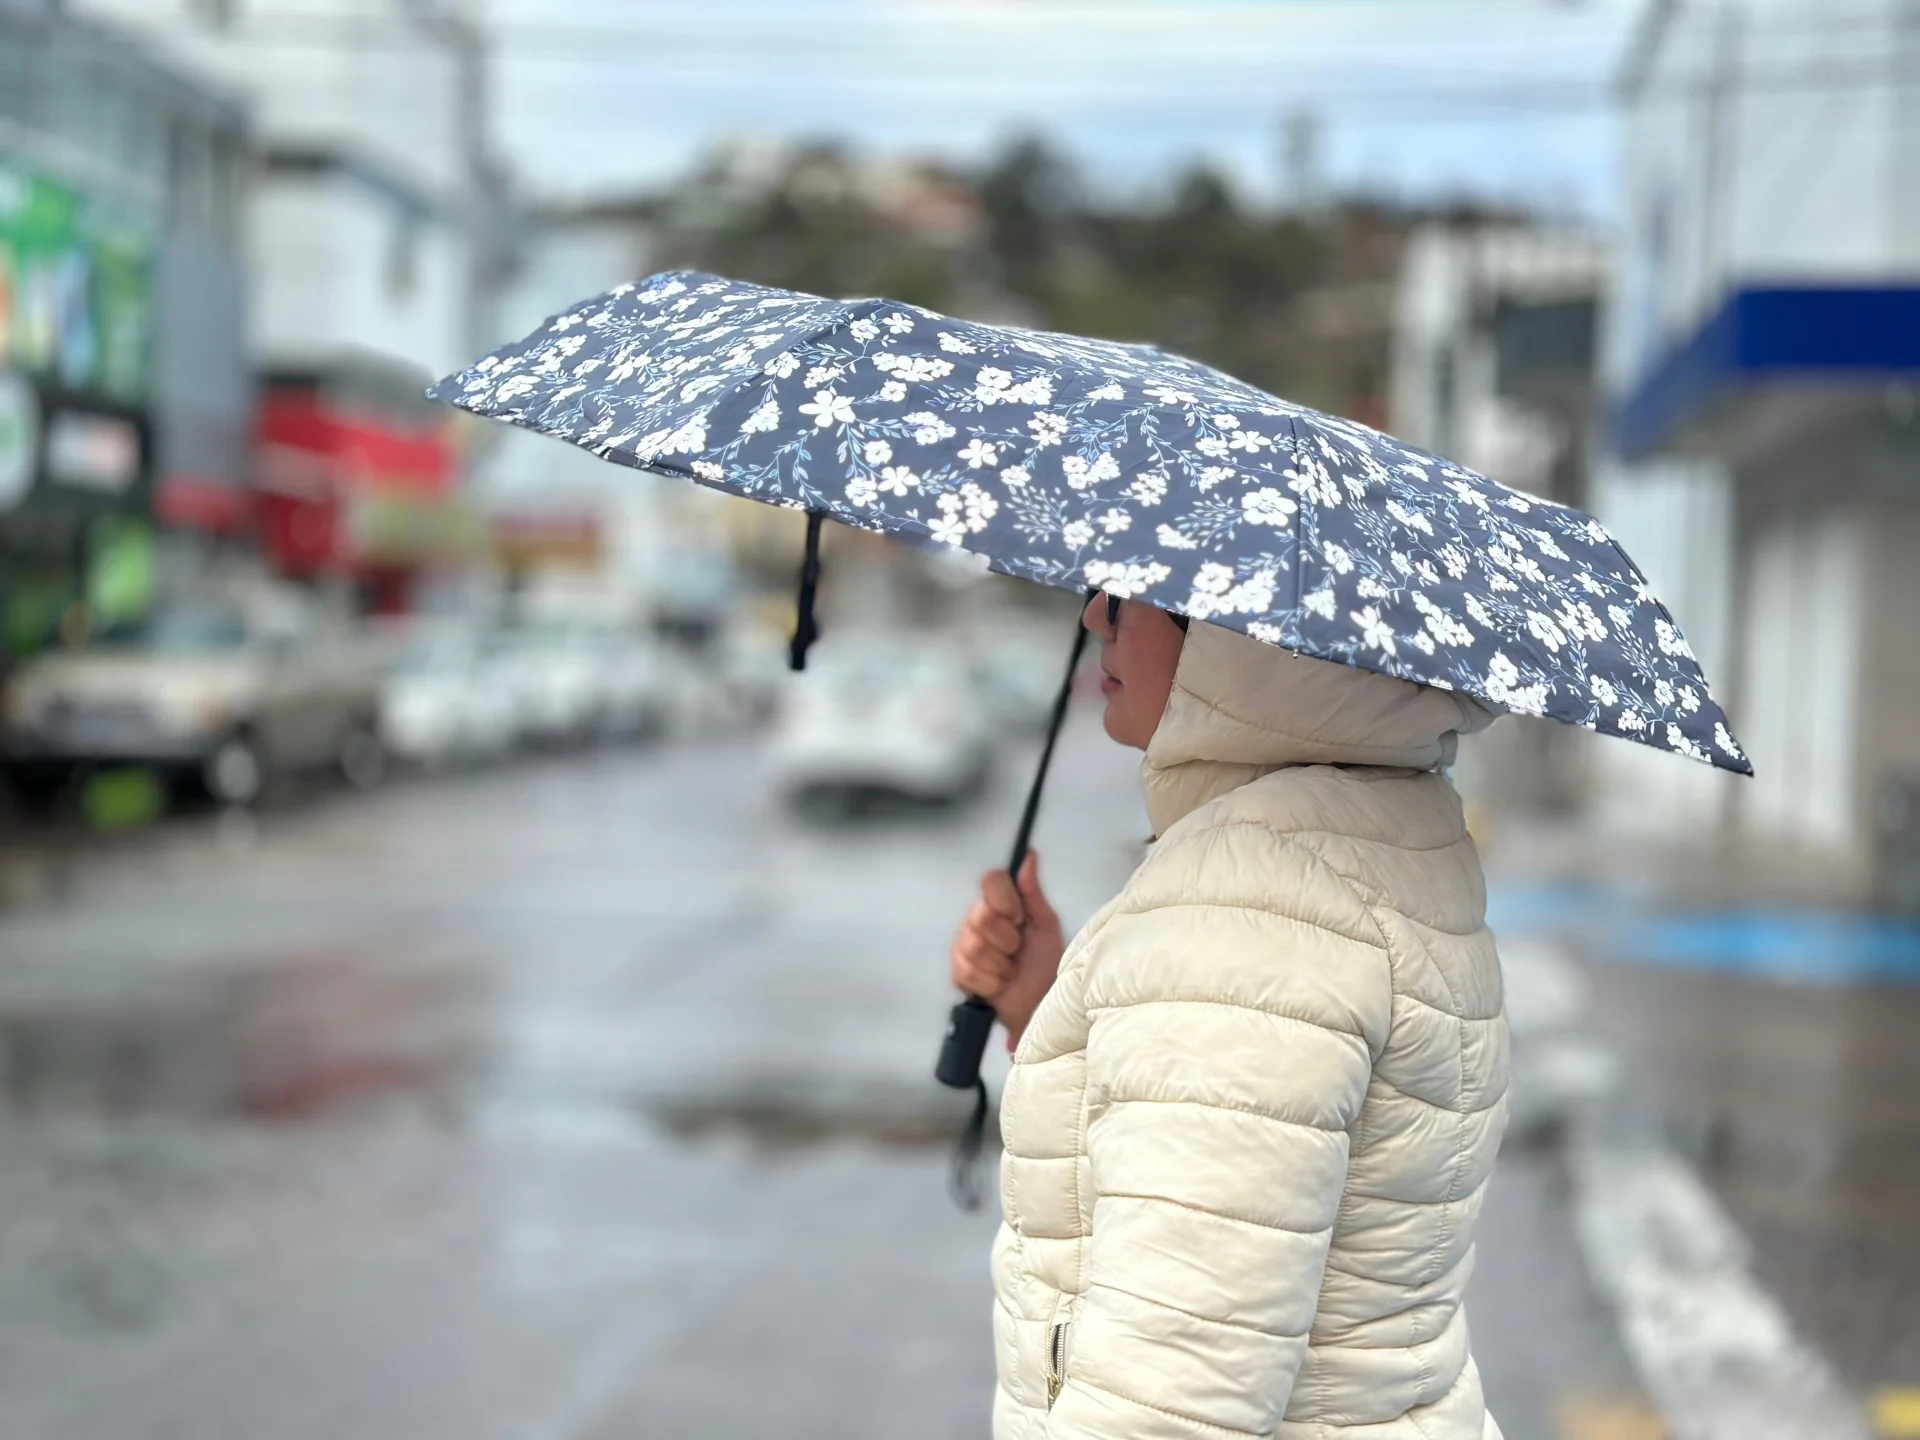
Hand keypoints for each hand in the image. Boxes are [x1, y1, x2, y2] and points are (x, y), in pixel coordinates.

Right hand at [949, 853, 1064, 1046]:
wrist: (1037, 1004)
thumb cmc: (1044, 962)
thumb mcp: (1045, 925)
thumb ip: (1033, 892)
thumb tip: (1029, 855)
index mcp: (999, 904)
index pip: (990, 880)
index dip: (1006, 901)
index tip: (1020, 919)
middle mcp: (976, 920)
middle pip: (981, 916)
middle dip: (1007, 939)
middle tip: (1017, 950)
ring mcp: (963, 946)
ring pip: (975, 946)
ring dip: (1001, 964)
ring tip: (1011, 970)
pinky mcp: (958, 972)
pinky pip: (968, 971)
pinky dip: (992, 981)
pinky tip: (1000, 983)